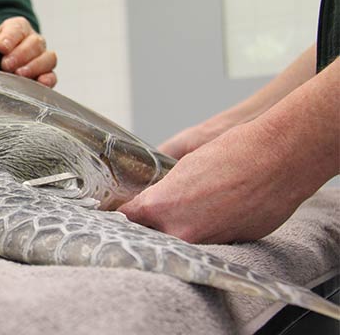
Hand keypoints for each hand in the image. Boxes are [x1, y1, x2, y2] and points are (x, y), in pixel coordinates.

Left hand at [0, 16, 56, 87]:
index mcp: (19, 28)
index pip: (18, 28)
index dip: (10, 38)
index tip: (2, 47)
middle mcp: (34, 41)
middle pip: (35, 43)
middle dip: (20, 55)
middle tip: (7, 65)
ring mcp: (43, 58)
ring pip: (48, 58)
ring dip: (34, 66)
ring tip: (20, 74)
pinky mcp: (46, 75)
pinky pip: (52, 76)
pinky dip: (48, 79)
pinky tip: (40, 82)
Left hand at [118, 122, 314, 243]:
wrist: (279, 158)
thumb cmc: (232, 153)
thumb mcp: (183, 165)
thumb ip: (162, 189)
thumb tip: (150, 199)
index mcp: (160, 207)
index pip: (127, 218)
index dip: (122, 213)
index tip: (118, 212)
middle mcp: (180, 231)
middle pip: (152, 236)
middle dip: (149, 226)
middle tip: (149, 214)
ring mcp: (207, 242)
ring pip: (182, 241)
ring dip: (181, 228)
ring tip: (191, 208)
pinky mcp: (232, 244)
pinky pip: (210, 241)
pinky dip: (208, 230)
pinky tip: (215, 212)